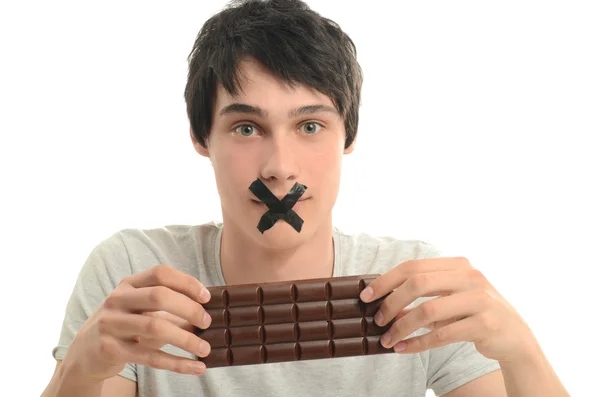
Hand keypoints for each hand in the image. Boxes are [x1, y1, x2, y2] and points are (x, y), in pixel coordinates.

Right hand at [61, 265, 212, 380]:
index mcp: (128, 284)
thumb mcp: (139, 309)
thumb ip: (167, 308)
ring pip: (155, 327)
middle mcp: (117, 300)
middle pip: (159, 296)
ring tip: (205, 348)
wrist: (84, 353)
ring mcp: (111, 324)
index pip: (160, 274)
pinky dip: (177, 363)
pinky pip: (150, 356)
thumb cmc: (122, 326)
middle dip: (189, 308)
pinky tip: (196, 367)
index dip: (187, 283)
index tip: (207, 297)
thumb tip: (205, 312)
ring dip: (186, 339)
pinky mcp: (110, 350)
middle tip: (207, 322)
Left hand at [360, 257, 536, 362]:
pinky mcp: (484, 324)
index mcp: (458, 265)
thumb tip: (382, 304)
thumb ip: (420, 298)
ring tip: (387, 339)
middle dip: (391, 302)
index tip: (366, 295)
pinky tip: (404, 348)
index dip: (386, 280)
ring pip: (427, 310)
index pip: (413, 266)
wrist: (515, 337)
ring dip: (402, 327)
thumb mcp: (448, 301)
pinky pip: (441, 334)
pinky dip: (418, 343)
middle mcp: (470, 277)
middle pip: (417, 283)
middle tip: (376, 320)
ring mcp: (479, 299)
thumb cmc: (474, 315)